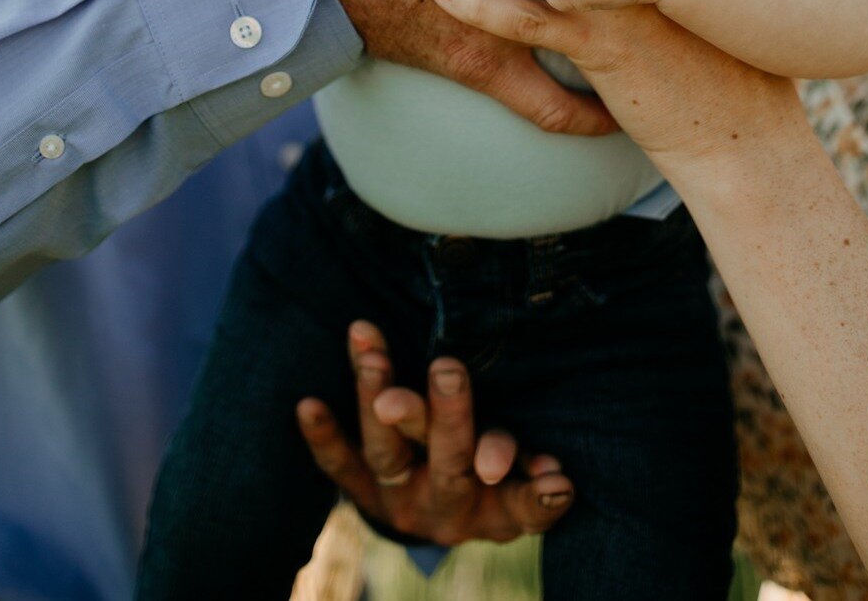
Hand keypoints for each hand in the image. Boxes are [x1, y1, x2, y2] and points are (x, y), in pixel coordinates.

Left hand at [297, 320, 573, 545]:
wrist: (436, 512)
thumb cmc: (495, 478)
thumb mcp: (520, 486)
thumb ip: (537, 485)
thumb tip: (560, 479)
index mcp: (494, 508)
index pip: (515, 499)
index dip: (530, 487)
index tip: (549, 470)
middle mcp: (444, 506)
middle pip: (449, 461)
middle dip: (448, 415)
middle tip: (448, 368)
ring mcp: (398, 497)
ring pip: (388, 452)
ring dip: (379, 400)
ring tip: (374, 354)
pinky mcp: (361, 488)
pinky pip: (339, 466)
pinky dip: (324, 437)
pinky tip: (307, 404)